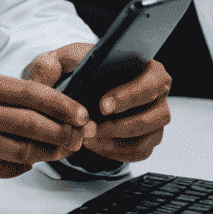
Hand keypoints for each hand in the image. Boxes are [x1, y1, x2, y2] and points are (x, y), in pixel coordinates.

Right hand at [0, 69, 94, 180]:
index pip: (29, 93)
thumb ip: (4, 95)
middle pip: (30, 124)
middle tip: (80, 136)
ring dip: (48, 152)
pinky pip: (4, 169)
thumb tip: (48, 109)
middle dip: (62, 132)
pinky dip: (24, 166)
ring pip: (21, 150)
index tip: (81, 112)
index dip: (61, 104)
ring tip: (62, 150)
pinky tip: (31, 161)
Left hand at [25, 43, 171, 163]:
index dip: (131, 95)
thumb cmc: (70, 72)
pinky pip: (140, 152)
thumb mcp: (56, 61)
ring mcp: (155, 118)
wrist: (70, 92)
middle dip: (124, 124)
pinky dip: (117, 152)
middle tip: (93, 128)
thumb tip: (58, 75)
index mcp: (145, 67)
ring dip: (117, 141)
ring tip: (89, 138)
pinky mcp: (147, 139)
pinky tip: (96, 145)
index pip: (153, 80)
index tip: (103, 106)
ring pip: (149, 137)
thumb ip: (53, 64)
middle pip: (159, 114)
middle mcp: (157, 94)